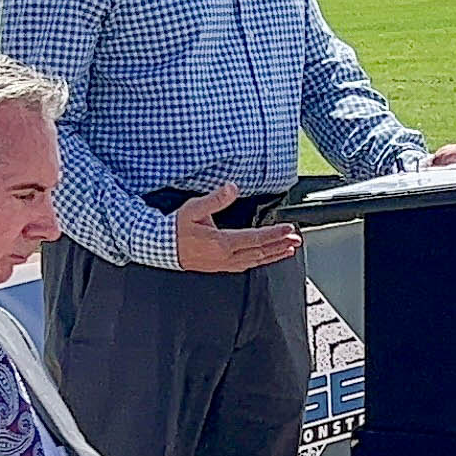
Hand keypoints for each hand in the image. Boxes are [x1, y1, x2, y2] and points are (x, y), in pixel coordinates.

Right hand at [171, 184, 301, 273]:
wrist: (159, 247)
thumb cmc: (175, 228)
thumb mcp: (193, 209)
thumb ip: (215, 200)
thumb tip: (231, 188)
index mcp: (222, 243)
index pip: (256, 238)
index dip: (274, 234)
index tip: (289, 229)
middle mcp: (225, 257)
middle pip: (259, 252)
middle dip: (279, 245)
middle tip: (296, 241)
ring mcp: (222, 264)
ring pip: (254, 261)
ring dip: (272, 255)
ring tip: (287, 250)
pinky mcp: (219, 267)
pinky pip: (245, 265)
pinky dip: (259, 261)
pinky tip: (264, 258)